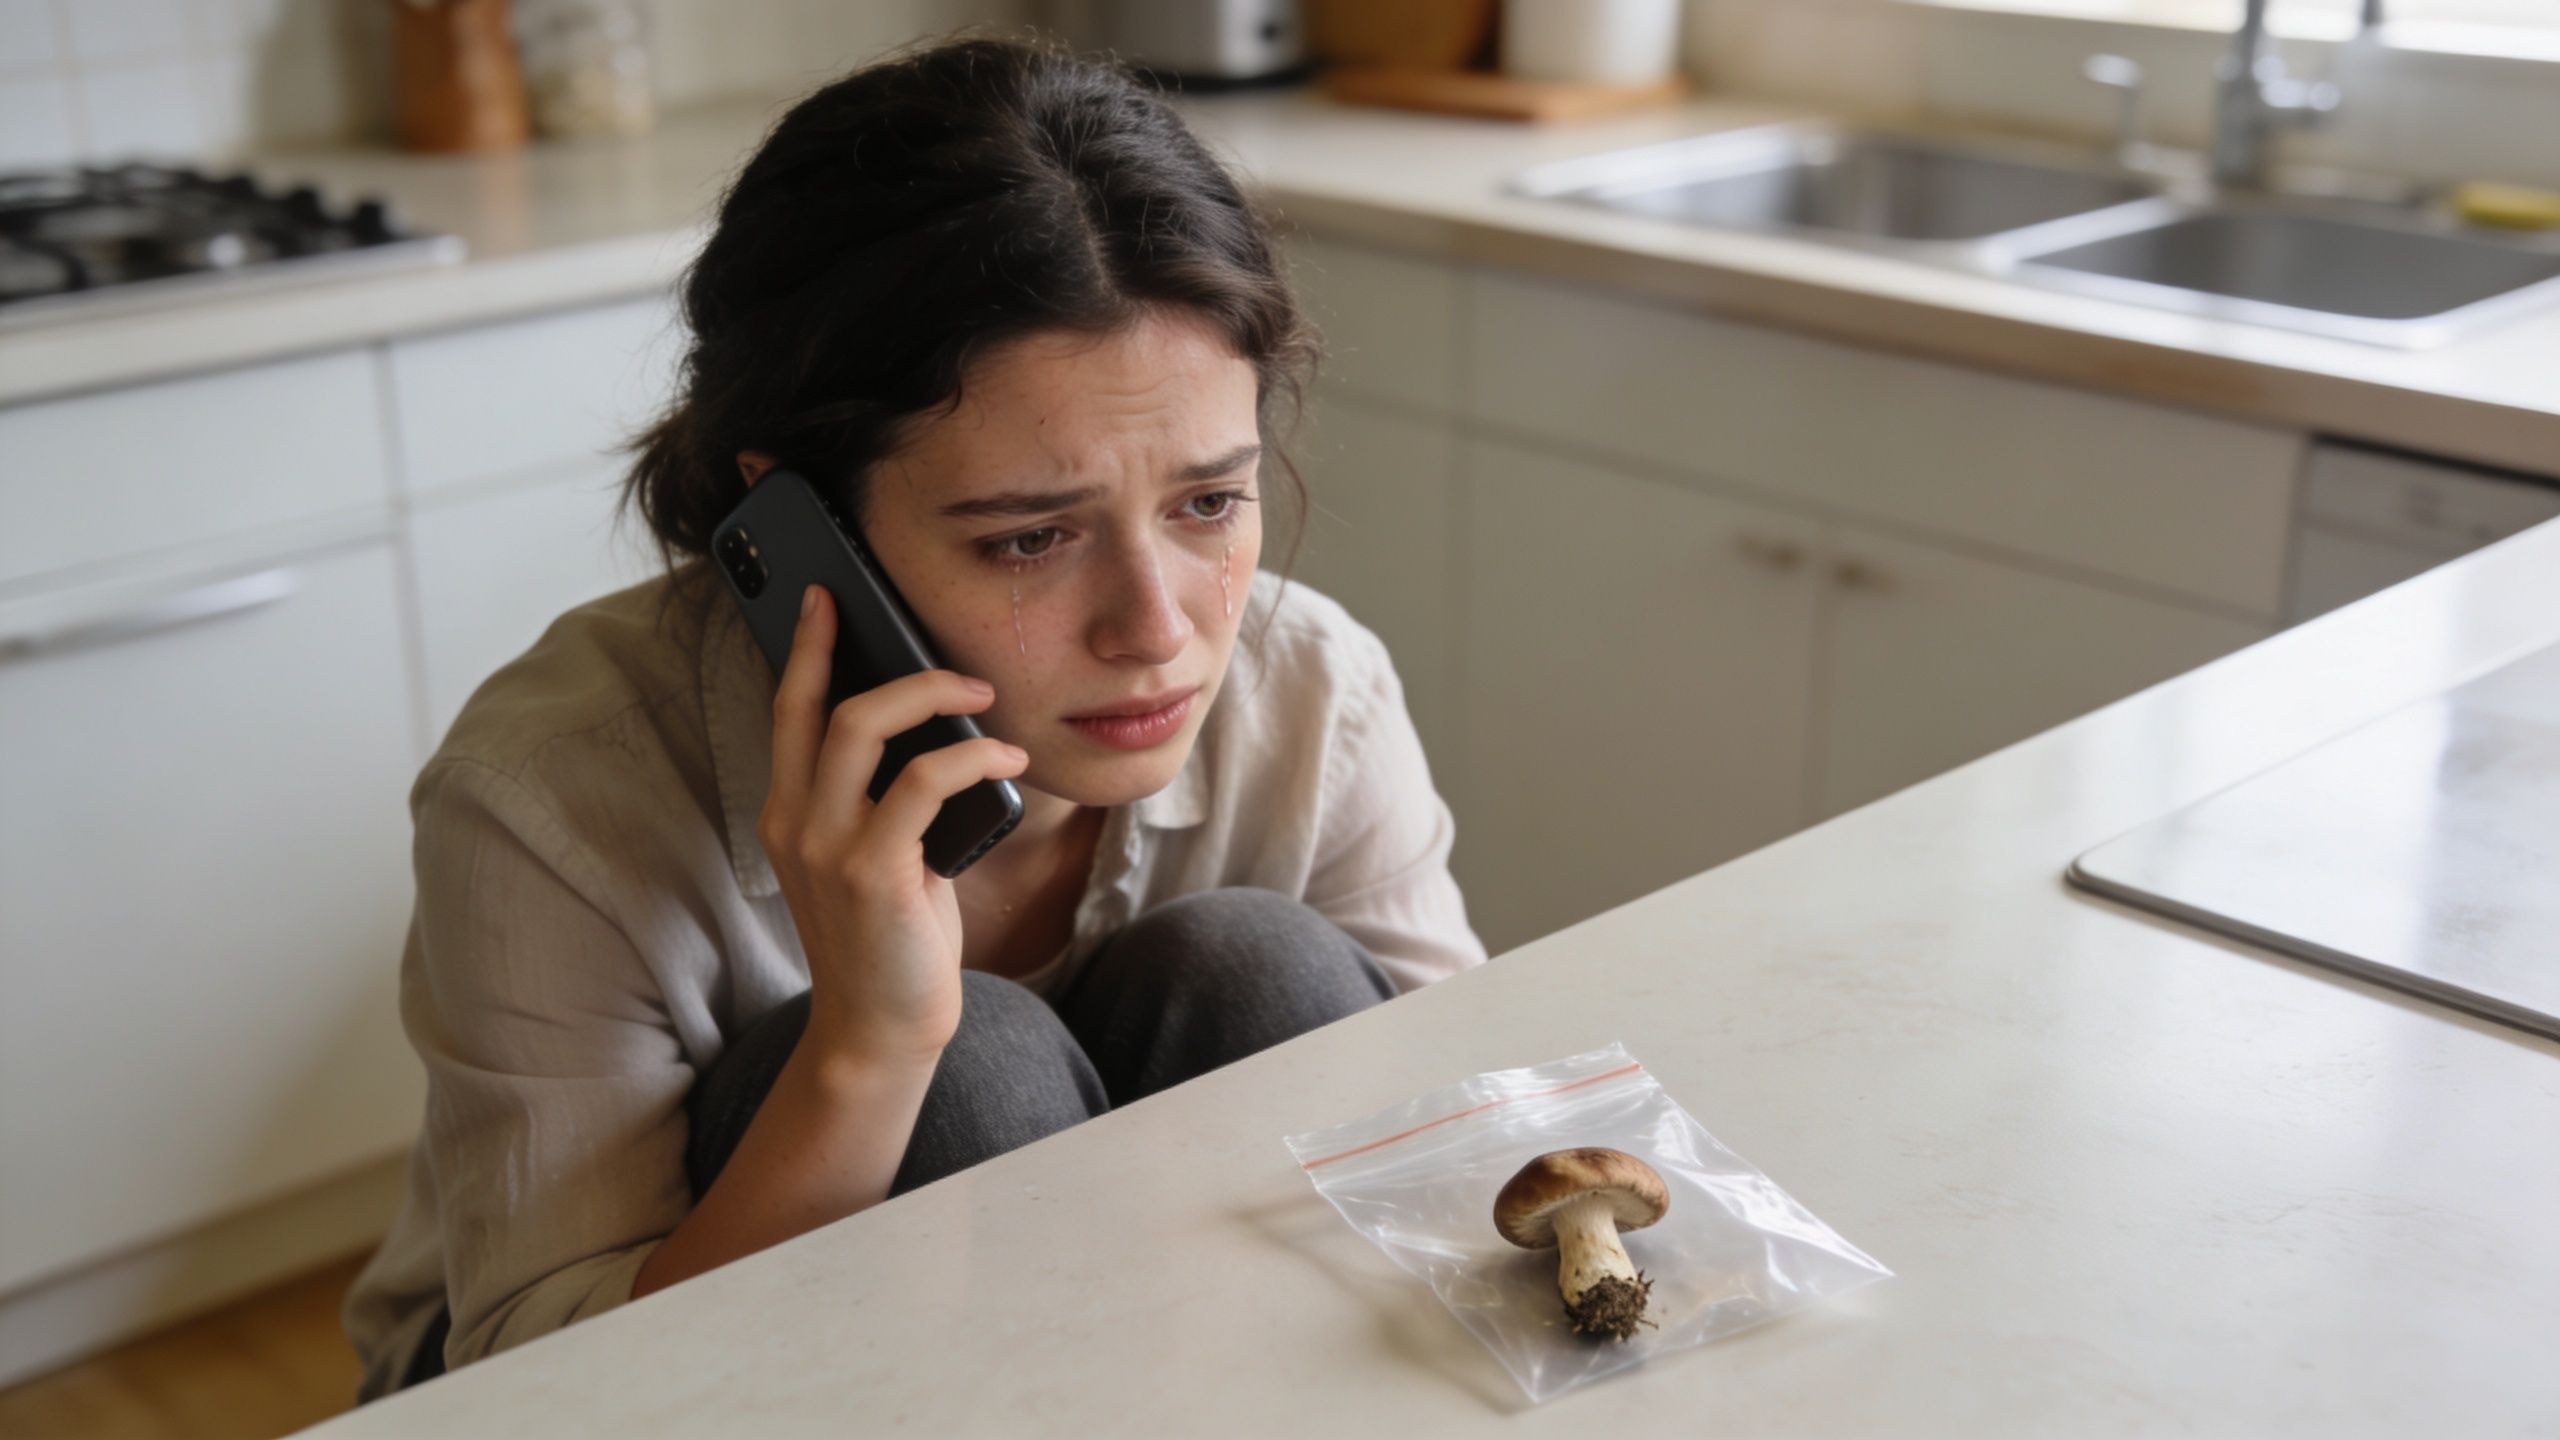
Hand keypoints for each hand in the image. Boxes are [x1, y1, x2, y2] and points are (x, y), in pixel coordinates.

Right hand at [757, 585, 1028, 1061]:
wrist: (879, 1029)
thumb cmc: (892, 940)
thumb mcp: (877, 858)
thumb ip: (887, 801)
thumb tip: (944, 731)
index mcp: (789, 814)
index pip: (786, 711)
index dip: (805, 648)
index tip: (825, 598)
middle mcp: (795, 823)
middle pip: (821, 705)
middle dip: (878, 658)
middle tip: (953, 663)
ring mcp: (828, 847)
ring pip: (861, 728)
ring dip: (933, 696)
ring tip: (984, 697)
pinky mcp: (872, 873)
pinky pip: (923, 782)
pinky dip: (972, 756)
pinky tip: (1008, 757)